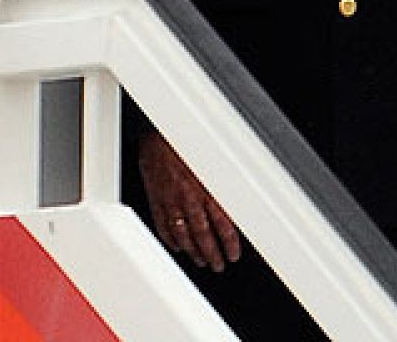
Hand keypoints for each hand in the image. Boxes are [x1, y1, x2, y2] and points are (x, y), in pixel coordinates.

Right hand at [140, 132, 242, 270]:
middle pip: (203, 235)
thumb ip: (223, 182)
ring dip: (193, 251)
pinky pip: (163, 226)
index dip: (229, 244)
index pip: (223, 225)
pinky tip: (177, 246)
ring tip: (200, 260)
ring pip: (183, 235)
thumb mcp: (213, 160)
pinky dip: (171, 239)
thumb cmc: (187, 140)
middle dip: (212, 254)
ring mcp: (171, 201)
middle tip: (218, 265)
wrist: (159, 131)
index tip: (233, 254)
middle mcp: (190, 198)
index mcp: (207, 188)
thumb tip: (240, 198)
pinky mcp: (156, 200)